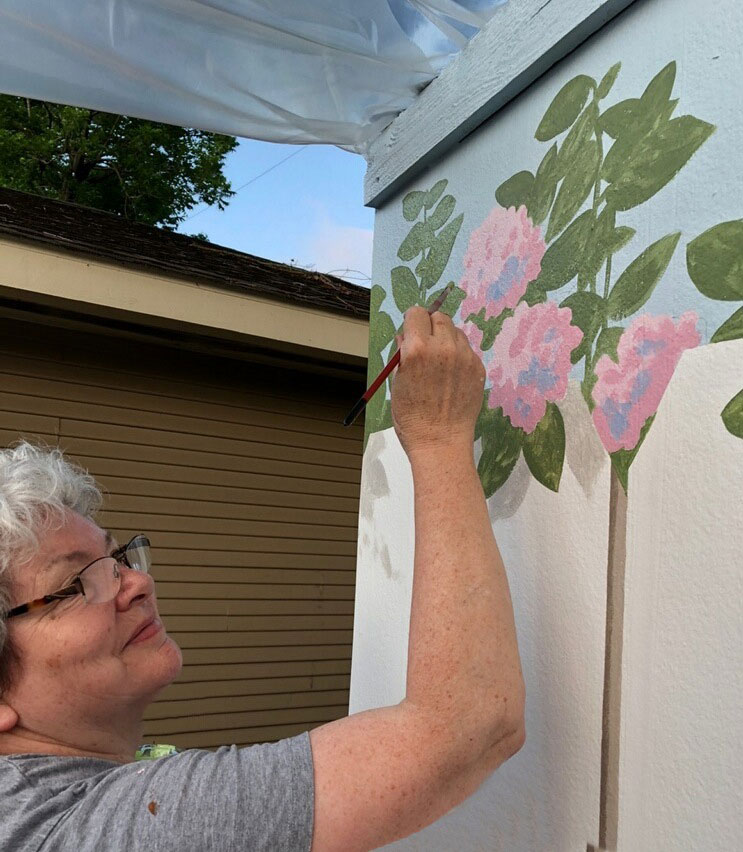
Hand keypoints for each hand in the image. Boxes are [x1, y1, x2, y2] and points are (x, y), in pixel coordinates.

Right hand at [390, 307, 485, 459]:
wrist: (440, 441)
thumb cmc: (411, 417)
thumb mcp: (396, 383)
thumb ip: (401, 355)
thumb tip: (404, 337)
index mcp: (417, 349)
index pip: (416, 313)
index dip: (412, 322)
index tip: (411, 332)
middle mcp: (443, 347)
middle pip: (439, 317)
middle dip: (430, 326)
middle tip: (426, 345)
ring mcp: (464, 357)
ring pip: (455, 331)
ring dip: (446, 339)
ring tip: (439, 362)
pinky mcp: (478, 368)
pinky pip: (467, 349)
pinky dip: (458, 355)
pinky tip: (451, 376)